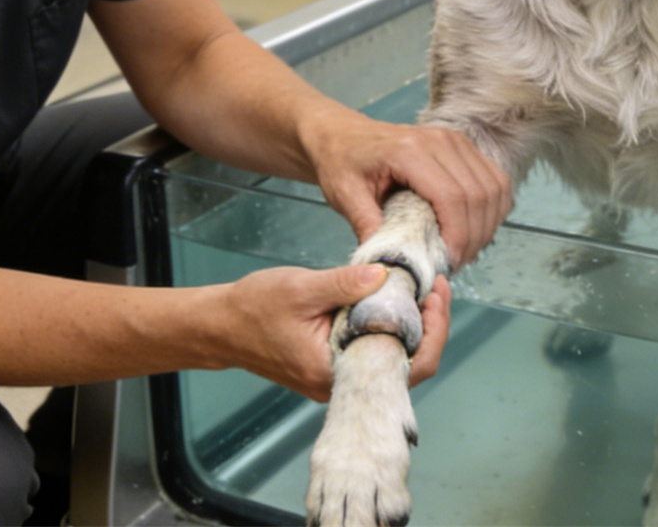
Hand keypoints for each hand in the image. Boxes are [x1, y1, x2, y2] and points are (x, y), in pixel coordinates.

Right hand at [220, 265, 454, 400]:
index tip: (436, 292)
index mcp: (337, 372)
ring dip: (411, 324)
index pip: (407, 366)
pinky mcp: (337, 364)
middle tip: (434, 287)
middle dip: (428, 325)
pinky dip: (391, 325)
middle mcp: (343, 384)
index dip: (432, 330)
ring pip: (393, 357)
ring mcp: (341, 377)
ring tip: (420, 288)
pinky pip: (375, 350)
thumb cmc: (254, 309)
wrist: (221, 325)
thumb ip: (345, 284)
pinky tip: (395, 298)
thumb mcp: (301, 288)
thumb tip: (386, 274)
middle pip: (407, 365)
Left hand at [303, 113, 512, 267]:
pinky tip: (473, 230)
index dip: (458, 235)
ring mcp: (456, 140)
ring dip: (487, 225)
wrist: (343, 134)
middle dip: (474, 237)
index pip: (452, 196)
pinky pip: (494, 180)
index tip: (447, 262)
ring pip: (494, 188)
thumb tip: (386, 265)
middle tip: (455, 264)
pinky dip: (491, 210)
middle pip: (479, 194)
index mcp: (409, 150)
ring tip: (464, 251)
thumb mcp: (345, 196)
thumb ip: (366, 227)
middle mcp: (439, 140)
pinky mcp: (463, 146)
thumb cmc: (343, 162)